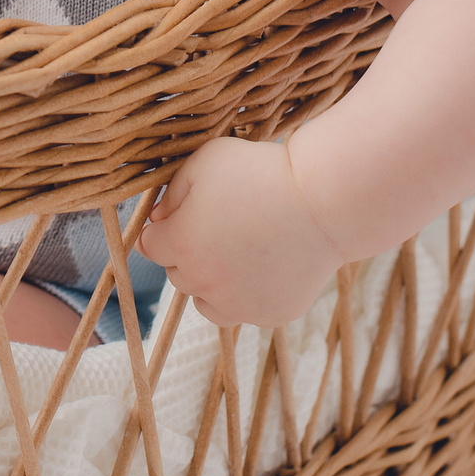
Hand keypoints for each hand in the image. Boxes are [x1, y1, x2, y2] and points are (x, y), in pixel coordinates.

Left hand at [136, 133, 346, 327]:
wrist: (325, 202)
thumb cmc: (262, 173)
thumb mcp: (205, 161)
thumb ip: (172, 190)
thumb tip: (159, 216)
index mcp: (181, 245)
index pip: (149, 245)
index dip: (163, 228)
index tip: (180, 216)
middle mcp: (204, 282)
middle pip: (178, 274)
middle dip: (187, 253)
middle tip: (217, 228)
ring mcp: (239, 304)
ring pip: (206, 302)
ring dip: (211, 283)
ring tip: (234, 256)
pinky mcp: (271, 314)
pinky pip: (246, 310)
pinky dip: (248, 294)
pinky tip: (265, 267)